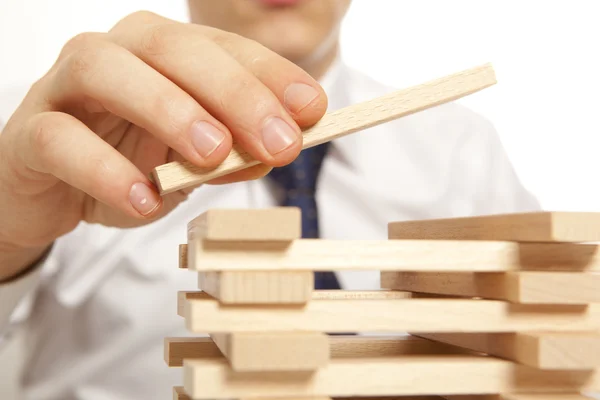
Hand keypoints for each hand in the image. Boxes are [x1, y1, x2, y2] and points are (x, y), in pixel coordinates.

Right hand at [0, 11, 326, 278]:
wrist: (50, 191)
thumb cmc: (124, 165)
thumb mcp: (190, 162)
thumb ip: (233, 151)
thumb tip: (280, 146)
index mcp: (158, 54)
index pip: (220, 48)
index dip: (269, 75)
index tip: (313, 108)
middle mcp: (113, 55)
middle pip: (172, 48)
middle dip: (233, 93)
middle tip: (278, 141)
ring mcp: (64, 88)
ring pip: (106, 70)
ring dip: (169, 110)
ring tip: (213, 157)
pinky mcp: (29, 133)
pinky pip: (60, 140)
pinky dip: (105, 171)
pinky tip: (145, 201)